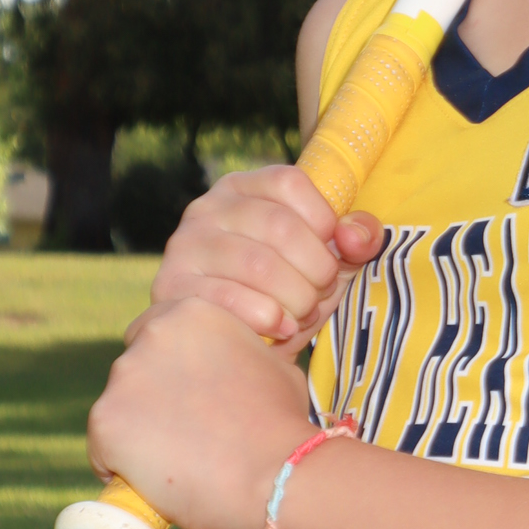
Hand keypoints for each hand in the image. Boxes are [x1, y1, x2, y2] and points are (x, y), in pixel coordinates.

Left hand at [87, 295, 314, 528]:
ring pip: (118, 410)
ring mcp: (124, 378)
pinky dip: (122, 468)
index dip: (170, 370)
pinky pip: (103, 450)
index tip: (185, 397)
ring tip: (178, 464)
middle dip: (151, 399)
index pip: (157, 333)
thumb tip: (225, 375)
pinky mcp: (104, 422)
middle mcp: (151, 335)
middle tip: (184, 434)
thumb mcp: (271, 367)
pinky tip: (156, 482)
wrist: (276, 475)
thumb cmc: (282, 427)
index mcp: (192, 313)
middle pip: (135, 369)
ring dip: (138, 434)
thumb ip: (235, 358)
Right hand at [148, 165, 383, 347]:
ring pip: (257, 264)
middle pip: (278, 225)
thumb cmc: (288, 291)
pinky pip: (227, 298)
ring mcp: (185, 246)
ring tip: (303, 314)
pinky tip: (281, 327)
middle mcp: (207, 208)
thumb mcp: (329, 260)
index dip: (324, 220)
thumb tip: (355, 235)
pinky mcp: (172, 287)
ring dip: (295, 297)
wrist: (239, 345)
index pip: (290, 182)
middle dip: (316, 268)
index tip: (334, 252)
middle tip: (322, 293)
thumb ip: (356, 238)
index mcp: (245, 188)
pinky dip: (266, 317)